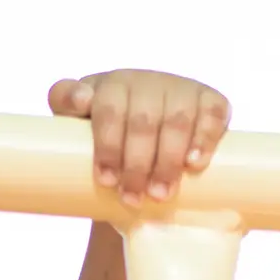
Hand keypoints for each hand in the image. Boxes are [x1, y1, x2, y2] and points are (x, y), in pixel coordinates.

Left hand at [48, 70, 230, 208]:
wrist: (143, 154)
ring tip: (160, 194)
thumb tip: (81, 100)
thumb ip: (66, 108)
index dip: (108, 144)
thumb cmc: (104, 144)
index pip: (108, 108)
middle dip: (137, 163)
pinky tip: (195, 163)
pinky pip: (212, 113)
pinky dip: (205, 138)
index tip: (105, 179)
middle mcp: (145, 81)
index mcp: (109, 86)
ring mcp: (179, 88)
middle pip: (142, 120)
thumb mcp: (75, 130)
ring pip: (176, 120)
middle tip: (132, 198)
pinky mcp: (209, 100)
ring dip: (168, 160)